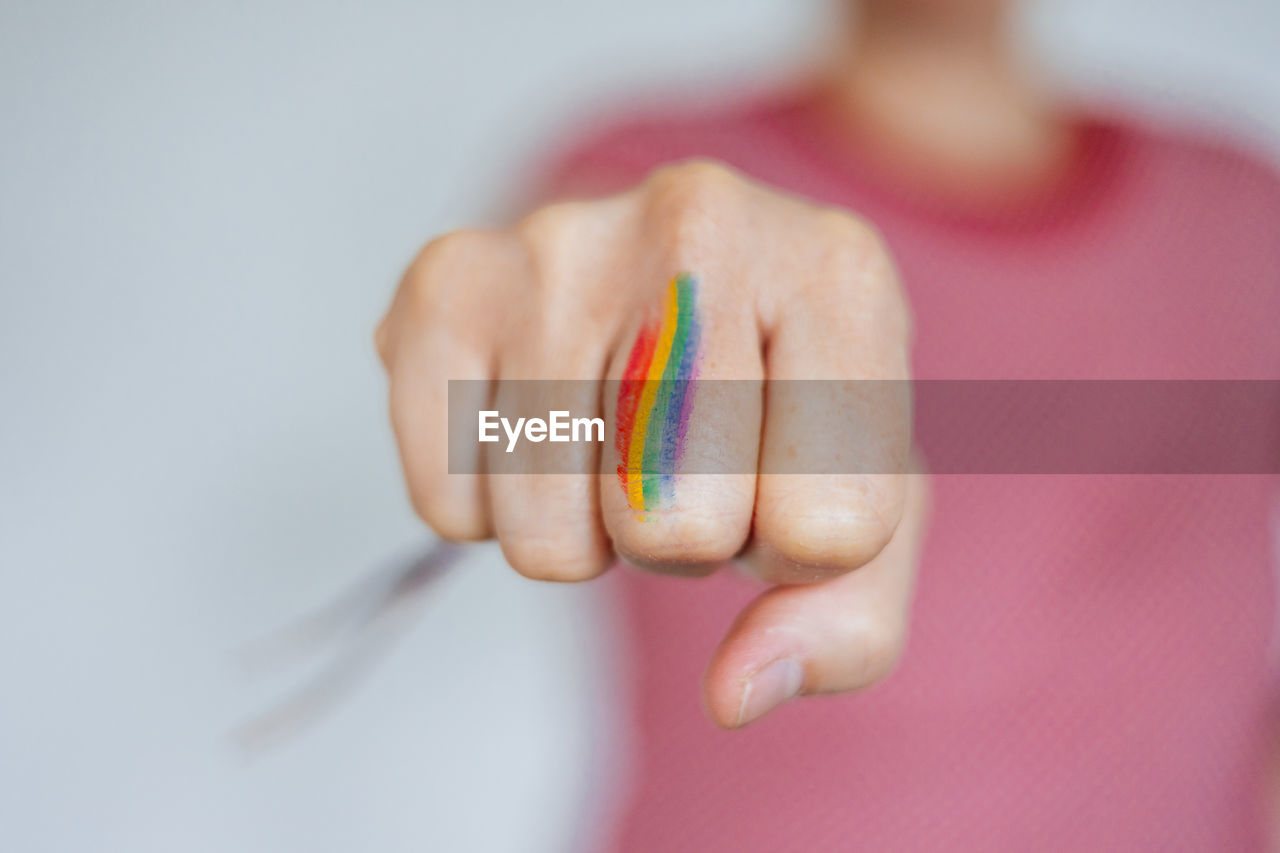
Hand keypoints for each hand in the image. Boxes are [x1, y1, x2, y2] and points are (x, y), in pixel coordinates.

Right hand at [376, 160, 925, 726]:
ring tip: (611, 437)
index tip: (783, 477)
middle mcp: (701, 222)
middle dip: (684, 540)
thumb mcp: (862, 513)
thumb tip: (736, 690)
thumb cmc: (775, 404)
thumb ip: (845, 626)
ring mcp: (559, 242)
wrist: (671, 283)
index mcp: (840, 273)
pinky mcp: (445, 282)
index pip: (829, 527)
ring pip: (546, 535)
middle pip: (674, 529)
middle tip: (685, 460)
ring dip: (585, 529)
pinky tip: (536, 427)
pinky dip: (493, 510)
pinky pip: (448, 508)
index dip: (798, 549)